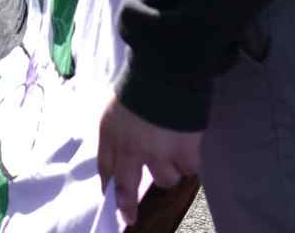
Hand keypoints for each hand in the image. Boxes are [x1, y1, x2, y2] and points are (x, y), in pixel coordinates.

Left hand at [97, 97, 201, 226]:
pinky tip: (188, 148)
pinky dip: (189, 162)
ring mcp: (158, 153)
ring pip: (164, 179)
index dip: (108, 184)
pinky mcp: (184, 153)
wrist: (165, 76)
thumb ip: (116, 134)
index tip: (110, 198)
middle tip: (130, 218)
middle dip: (127, 206)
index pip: (105, 167)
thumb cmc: (138, 86)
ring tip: (172, 153)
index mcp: (110, 133)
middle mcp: (130, 149)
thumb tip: (120, 156)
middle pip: (126, 187)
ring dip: (168, 170)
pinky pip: (189, 170)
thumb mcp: (115, 109)